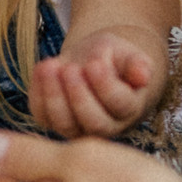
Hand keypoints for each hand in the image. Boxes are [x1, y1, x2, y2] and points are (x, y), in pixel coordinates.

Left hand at [29, 29, 157, 136]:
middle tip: (70, 69)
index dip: (106, 86)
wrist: (91, 61)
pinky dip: (38, 93)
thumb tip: (144, 75)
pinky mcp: (53, 122)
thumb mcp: (127, 53)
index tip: (94, 64)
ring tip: (51, 66)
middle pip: (94, 122)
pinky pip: (42, 115)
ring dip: (55, 96)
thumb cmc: (113, 57)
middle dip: (79, 96)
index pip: (120, 104)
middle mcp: (106, 126)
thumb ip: (137, 63)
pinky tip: (42, 67)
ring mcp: (78, 128)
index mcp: (129, 109)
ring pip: (65, 124)